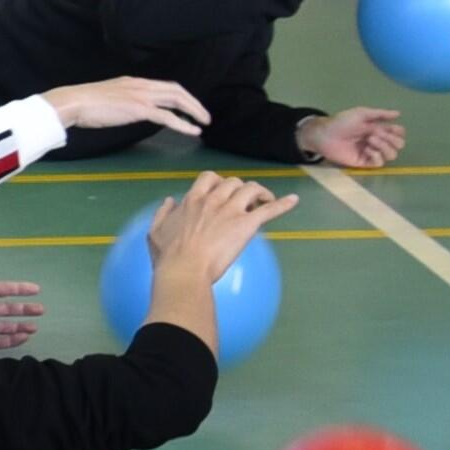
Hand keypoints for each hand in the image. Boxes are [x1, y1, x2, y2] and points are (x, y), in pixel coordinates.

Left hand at [0, 278, 42, 351]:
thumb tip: (8, 288)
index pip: (4, 291)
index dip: (20, 289)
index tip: (36, 290)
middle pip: (8, 309)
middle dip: (25, 309)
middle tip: (41, 310)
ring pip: (7, 326)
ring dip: (21, 326)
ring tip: (35, 327)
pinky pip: (1, 340)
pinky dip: (13, 339)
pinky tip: (25, 337)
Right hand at [44, 75, 210, 135]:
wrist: (74, 102)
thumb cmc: (84, 103)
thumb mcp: (108, 96)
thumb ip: (122, 100)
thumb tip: (126, 109)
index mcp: (134, 82)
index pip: (166, 86)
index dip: (182, 96)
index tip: (189, 107)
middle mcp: (142, 86)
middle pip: (177, 91)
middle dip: (194, 103)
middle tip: (204, 116)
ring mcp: (142, 96)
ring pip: (177, 100)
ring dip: (194, 111)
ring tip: (204, 123)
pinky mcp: (139, 109)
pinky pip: (168, 116)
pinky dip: (183, 124)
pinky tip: (193, 131)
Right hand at [146, 170, 298, 286]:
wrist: (185, 270)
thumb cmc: (168, 256)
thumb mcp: (155, 232)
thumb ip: (162, 213)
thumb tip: (170, 201)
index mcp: (192, 200)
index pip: (209, 179)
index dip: (219, 182)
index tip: (222, 192)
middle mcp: (213, 199)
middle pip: (233, 182)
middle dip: (240, 189)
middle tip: (244, 202)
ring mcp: (232, 210)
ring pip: (251, 189)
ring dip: (260, 193)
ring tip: (263, 202)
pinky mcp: (247, 224)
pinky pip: (269, 210)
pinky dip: (284, 204)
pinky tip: (294, 201)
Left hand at [297, 105, 406, 168]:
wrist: (326, 134)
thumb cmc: (342, 122)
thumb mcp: (362, 113)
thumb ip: (380, 114)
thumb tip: (398, 113)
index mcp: (379, 129)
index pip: (399, 133)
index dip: (398, 131)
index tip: (390, 128)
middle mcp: (378, 141)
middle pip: (399, 145)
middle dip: (390, 138)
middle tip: (374, 133)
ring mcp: (372, 153)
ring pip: (392, 155)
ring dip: (384, 146)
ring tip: (369, 140)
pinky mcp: (364, 162)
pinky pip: (380, 163)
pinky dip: (377, 155)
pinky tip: (367, 149)